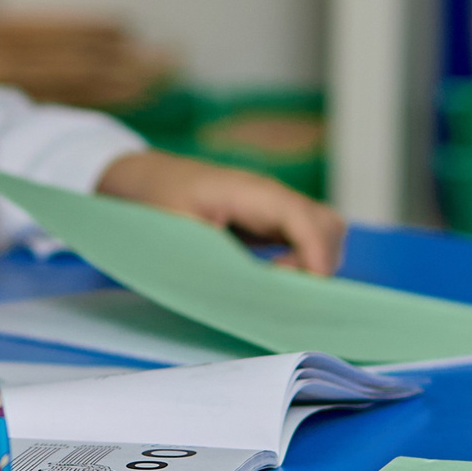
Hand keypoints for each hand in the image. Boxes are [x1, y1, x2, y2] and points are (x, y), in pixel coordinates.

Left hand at [95, 151, 346, 275]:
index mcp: (251, 192)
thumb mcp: (176, 230)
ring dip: (314, 264)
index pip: (304, 218)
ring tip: (278, 287)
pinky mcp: (269, 221)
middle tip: (284, 291)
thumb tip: (246, 290)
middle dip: (319, 263)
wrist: (145, 178)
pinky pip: (305, 239)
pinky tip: (275, 280)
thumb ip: (212, 258)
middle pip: (326, 225)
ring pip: (322, 232)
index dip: (314, 255)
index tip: (304, 291)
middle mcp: (271, 197)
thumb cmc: (156, 199)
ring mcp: (273, 208)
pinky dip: (304, 262)